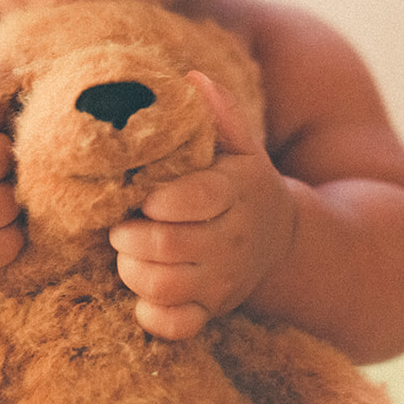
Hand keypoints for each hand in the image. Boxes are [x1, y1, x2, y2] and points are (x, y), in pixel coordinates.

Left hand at [109, 71, 296, 340]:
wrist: (282, 241)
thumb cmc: (242, 183)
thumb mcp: (240, 146)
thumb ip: (219, 114)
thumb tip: (191, 78)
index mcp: (235, 192)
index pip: (196, 199)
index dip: (160, 200)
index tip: (144, 197)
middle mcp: (232, 239)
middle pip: (166, 245)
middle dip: (128, 235)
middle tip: (120, 224)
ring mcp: (223, 281)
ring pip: (163, 285)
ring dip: (131, 270)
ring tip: (127, 252)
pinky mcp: (213, 311)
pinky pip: (176, 326)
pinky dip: (152, 313)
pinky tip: (145, 291)